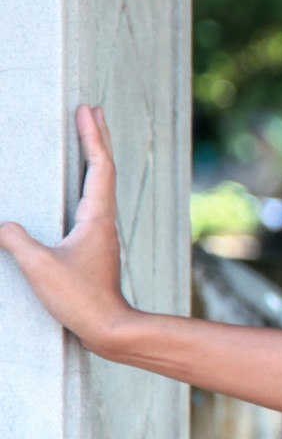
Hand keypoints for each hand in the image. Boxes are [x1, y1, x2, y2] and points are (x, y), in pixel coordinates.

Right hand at [0, 105, 135, 352]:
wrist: (109, 329)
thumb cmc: (81, 299)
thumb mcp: (39, 266)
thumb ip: (15, 240)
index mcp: (97, 218)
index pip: (99, 167)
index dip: (93, 137)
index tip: (88, 110)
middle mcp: (104, 221)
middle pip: (105, 170)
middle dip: (98, 138)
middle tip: (93, 111)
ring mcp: (102, 235)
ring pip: (101, 187)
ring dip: (95, 159)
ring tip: (89, 139)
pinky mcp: (95, 248)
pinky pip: (92, 205)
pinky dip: (87, 185)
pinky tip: (77, 190)